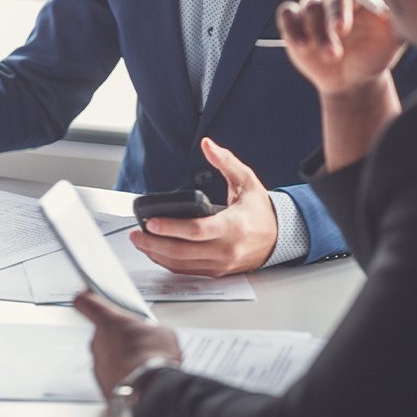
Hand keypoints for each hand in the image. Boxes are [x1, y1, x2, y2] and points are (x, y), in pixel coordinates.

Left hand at [72, 291, 180, 395]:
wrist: (151, 391)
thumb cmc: (154, 357)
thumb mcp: (162, 333)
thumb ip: (149, 329)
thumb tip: (153, 336)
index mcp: (109, 321)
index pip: (85, 302)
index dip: (86, 298)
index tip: (87, 295)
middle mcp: (97, 341)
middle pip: (103, 333)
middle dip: (118, 338)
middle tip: (138, 343)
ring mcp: (98, 365)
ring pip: (108, 357)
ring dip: (121, 359)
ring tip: (142, 365)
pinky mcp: (102, 385)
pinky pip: (111, 376)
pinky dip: (122, 377)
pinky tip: (139, 380)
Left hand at [130, 138, 276, 275]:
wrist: (279, 237)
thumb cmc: (259, 209)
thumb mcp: (246, 180)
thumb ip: (225, 161)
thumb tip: (207, 144)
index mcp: (234, 226)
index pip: (198, 230)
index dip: (172, 227)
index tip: (151, 222)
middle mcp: (227, 249)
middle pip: (184, 251)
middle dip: (155, 243)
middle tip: (136, 233)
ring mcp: (221, 263)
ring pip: (182, 264)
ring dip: (157, 254)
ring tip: (139, 241)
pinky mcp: (217, 271)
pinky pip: (187, 270)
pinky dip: (168, 262)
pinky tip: (155, 251)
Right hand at [276, 0, 403, 96]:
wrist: (355, 80)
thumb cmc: (376, 53)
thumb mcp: (395, 35)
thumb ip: (394, 13)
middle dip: (336, 9)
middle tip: (341, 29)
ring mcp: (314, 8)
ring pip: (311, 6)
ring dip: (320, 32)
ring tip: (332, 55)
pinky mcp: (295, 22)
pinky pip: (287, 13)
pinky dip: (293, 27)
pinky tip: (304, 45)